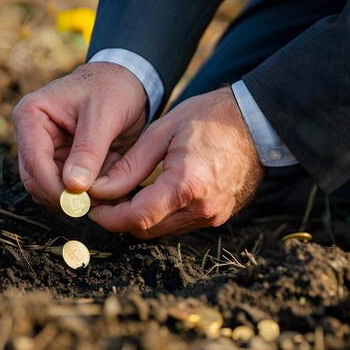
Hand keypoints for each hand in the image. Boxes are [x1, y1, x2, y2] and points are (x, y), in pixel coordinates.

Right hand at [12, 62, 146, 208]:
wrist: (127, 83)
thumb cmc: (113, 88)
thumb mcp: (104, 116)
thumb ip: (88, 151)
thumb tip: (74, 187)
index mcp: (31, 115)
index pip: (33, 161)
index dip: (54, 187)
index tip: (80, 202)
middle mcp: (32, 135)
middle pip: (36, 181)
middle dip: (65, 195)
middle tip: (97, 201)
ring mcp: (46, 151)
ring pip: (51, 189)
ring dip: (79, 195)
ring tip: (109, 183)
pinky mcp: (62, 163)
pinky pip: (68, 188)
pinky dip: (88, 191)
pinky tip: (109, 178)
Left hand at [88, 87, 264, 238]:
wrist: (256, 120)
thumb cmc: (210, 118)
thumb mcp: (162, 132)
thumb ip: (130, 166)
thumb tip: (100, 189)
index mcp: (186, 186)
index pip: (137, 218)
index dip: (109, 218)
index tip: (94, 206)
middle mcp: (202, 209)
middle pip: (147, 230)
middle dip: (121, 219)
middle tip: (105, 199)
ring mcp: (213, 216)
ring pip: (163, 230)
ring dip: (140, 218)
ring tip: (126, 193)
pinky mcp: (218, 215)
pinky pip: (180, 224)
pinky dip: (161, 215)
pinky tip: (152, 194)